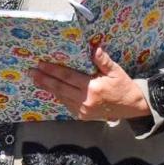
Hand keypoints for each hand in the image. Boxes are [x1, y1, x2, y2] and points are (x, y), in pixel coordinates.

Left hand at [31, 44, 149, 122]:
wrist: (132, 107)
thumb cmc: (123, 86)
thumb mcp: (116, 71)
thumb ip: (104, 61)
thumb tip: (95, 48)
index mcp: (93, 88)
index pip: (67, 77)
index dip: (53, 71)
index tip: (41, 65)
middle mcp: (85, 100)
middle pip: (59, 88)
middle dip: (44, 79)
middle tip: (31, 72)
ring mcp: (82, 110)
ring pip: (61, 97)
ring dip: (47, 88)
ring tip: (36, 80)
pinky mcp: (82, 116)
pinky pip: (66, 104)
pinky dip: (57, 96)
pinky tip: (50, 89)